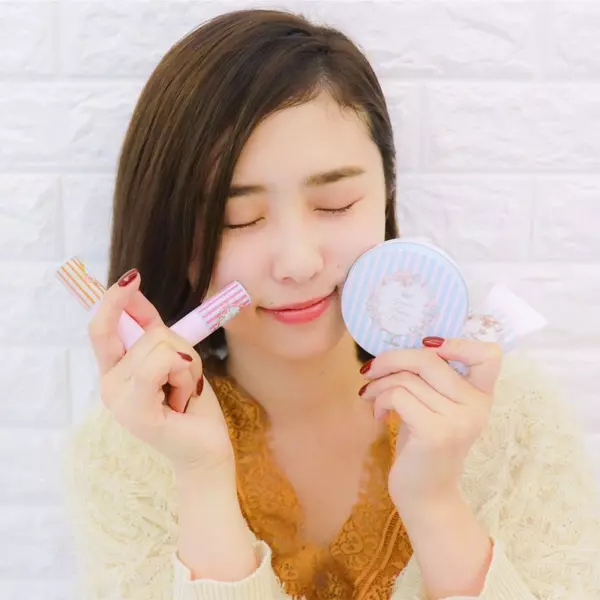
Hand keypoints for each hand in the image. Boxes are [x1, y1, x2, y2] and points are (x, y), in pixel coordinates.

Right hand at [88, 268, 233, 477]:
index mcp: (115, 372)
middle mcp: (109, 384)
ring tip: (183, 394)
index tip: (132, 277)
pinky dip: (182, 370)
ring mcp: (118, 398)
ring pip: (161, 344)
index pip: (102, 328)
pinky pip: (159, 362)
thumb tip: (134, 294)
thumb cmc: (191, 406)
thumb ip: (152, 331)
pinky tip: (184, 395)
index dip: (114, 300)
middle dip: (180, 348)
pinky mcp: (135, 410)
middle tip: (183, 382)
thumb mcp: (173, 360)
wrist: (205, 449)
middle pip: (148, 332)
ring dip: (187, 366)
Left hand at [359, 338, 501, 510]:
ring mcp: (458, 420)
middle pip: (429, 358)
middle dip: (392, 358)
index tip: (427, 347)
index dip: (458, 343)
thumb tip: (395, 347)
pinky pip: (398, 395)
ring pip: (407, 377)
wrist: (427, 497)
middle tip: (370, 369)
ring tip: (371, 397)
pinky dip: (380, 399)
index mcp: (481, 396)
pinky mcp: (435, 432)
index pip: (490, 355)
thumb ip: (431, 380)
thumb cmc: (425, 447)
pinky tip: (378, 414)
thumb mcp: (435, 408)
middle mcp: (477, 406)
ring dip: (379, 384)